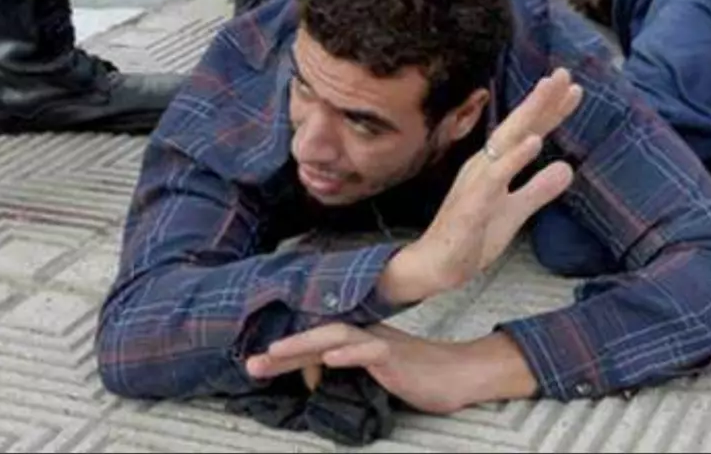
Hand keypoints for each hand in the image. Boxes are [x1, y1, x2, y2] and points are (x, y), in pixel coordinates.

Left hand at [246, 325, 528, 413]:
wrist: (459, 374)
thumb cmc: (418, 375)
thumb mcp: (374, 374)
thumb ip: (345, 369)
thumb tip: (313, 373)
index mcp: (357, 339)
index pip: (315, 343)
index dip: (287, 354)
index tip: (257, 365)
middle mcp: (364, 335)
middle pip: (317, 335)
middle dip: (283, 351)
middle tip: (251, 365)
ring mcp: (380, 343)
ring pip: (336, 335)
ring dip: (304, 344)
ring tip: (276, 353)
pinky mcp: (396, 355)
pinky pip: (370, 350)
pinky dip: (349, 352)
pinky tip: (330, 357)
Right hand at [378, 69, 580, 304]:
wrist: (435, 267)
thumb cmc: (471, 236)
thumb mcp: (515, 211)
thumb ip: (539, 189)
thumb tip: (568, 168)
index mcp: (495, 165)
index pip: (527, 132)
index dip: (550, 111)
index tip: (574, 88)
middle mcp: (485, 165)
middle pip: (517, 126)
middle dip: (540, 99)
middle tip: (564, 73)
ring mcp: (477, 182)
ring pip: (505, 141)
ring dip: (528, 115)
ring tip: (549, 91)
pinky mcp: (472, 204)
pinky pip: (495, 177)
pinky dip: (514, 158)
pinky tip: (533, 142)